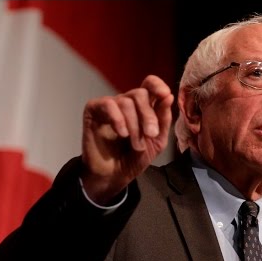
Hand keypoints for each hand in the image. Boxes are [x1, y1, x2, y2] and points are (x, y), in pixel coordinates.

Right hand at [81, 75, 173, 204]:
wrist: (114, 176)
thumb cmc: (134, 158)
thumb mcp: (157, 141)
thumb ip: (163, 119)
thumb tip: (168, 96)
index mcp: (142, 106)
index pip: (149, 84)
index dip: (157, 85)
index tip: (165, 95)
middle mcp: (126, 102)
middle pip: (140, 93)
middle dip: (148, 115)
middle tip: (151, 135)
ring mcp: (109, 106)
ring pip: (126, 102)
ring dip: (134, 126)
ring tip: (136, 144)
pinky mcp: (93, 111)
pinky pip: (108, 104)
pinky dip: (118, 119)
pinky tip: (122, 134)